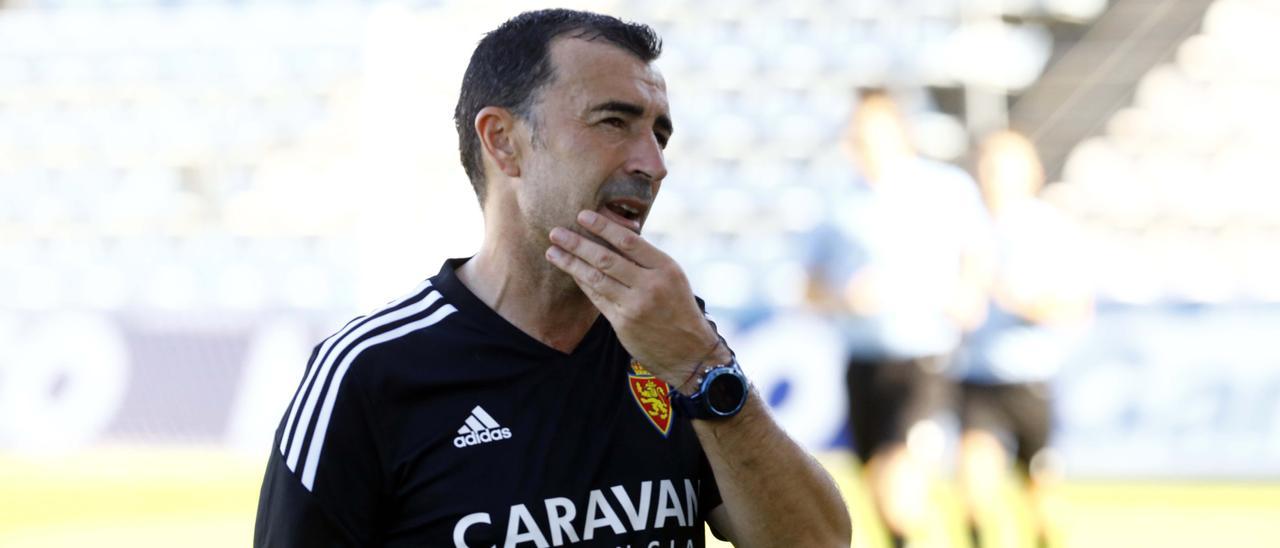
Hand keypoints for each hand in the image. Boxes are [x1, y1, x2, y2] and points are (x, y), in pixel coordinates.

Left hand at [545, 210, 725, 385]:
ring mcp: (634, 306)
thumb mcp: (673, 277)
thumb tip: (614, 234)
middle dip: (577, 244)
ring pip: (596, 279)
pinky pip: (597, 298)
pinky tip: (571, 272)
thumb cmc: (679, 308)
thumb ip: (647, 259)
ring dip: (571, 263)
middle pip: (606, 259)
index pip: (628, 241)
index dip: (603, 226)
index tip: (582, 216)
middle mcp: (650, 285)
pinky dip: (582, 283)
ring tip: (552, 251)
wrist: (690, 352)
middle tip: (556, 232)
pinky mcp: (622, 323)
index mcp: (665, 268)